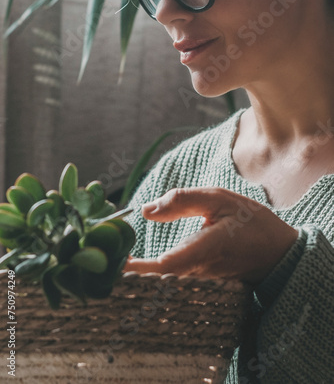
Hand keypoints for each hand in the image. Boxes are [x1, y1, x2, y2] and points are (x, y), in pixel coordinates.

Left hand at [124, 187, 297, 283]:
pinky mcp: (198, 281)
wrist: (277, 253)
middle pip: (155, 279)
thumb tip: (145, 210)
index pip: (164, 266)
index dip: (135, 267)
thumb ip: (183, 201)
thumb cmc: (251, 223)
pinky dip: (147, 273)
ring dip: (133, 272)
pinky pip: (169, 280)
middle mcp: (198, 270)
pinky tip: (130, 263)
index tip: (111, 260)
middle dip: (125, 272)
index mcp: (205, 248)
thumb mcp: (220, 199)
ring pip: (159, 282)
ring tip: (107, 255)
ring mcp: (198, 280)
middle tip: (98, 256)